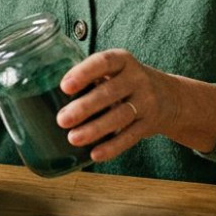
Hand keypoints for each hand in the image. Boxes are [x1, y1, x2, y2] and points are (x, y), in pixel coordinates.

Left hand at [55, 49, 215, 161]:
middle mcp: (137, 79)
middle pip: (110, 92)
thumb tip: (45, 89)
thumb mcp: (114, 69)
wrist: (170, 97)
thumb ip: (89, 75)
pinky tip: (94, 154)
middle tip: (61, 119)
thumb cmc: (125, 81)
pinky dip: (112, 147)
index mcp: (123, 60)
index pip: (104, 62)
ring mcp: (146, 102)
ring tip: (73, 138)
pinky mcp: (149, 124)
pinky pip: (130, 137)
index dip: (84, 73)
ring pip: (120, 116)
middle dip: (84, 107)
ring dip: (95, 129)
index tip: (64, 86)